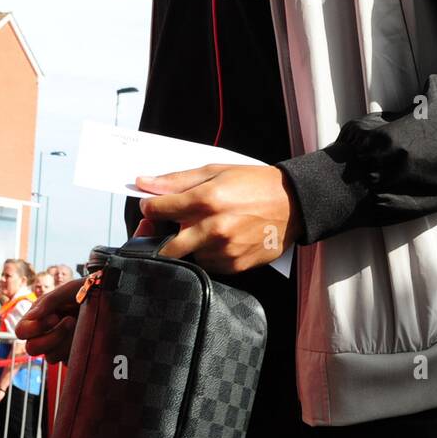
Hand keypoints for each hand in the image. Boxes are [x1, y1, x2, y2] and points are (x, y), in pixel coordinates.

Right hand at [16, 278, 82, 364]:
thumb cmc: (87, 290)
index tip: (54, 317)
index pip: (21, 331)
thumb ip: (50, 301)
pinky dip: (76, 350)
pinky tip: (85, 336)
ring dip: (67, 342)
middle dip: (52, 336)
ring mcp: (57, 346)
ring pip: (50, 357)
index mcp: (38, 317)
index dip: (34, 327)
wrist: (110, 300)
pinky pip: (67, 362)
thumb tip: (32, 316)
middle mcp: (44, 333)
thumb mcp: (69, 290)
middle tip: (71, 321)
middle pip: (32, 348)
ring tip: (81, 326)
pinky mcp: (71, 354)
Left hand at [134, 164, 303, 275]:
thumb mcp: (215, 171)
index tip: (153, 206)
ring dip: (190, 245)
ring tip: (209, 228)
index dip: (150, 207)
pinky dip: (209, 254)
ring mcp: (224, 250)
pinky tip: (222, 239)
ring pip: (188, 256)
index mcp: (206, 200)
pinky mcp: (235, 266)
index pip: (157, 210)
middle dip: (163, 236)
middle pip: (166, 246)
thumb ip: (177, 180)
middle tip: (174, 225)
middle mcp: (213, 228)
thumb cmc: (254, 184)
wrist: (292, 203)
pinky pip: (208, 265)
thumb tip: (144, 182)